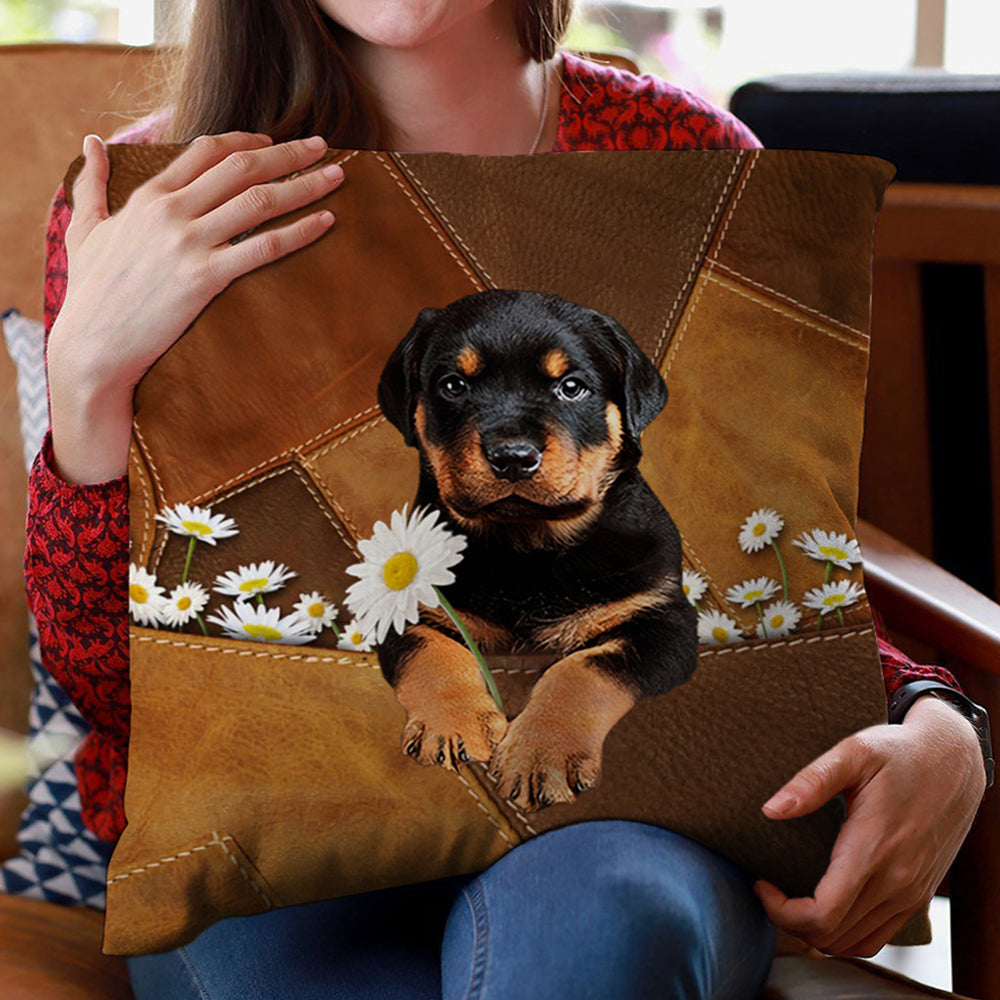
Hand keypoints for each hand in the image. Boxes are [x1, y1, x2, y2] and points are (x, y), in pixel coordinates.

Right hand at [51, 129, 344, 394]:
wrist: (93, 344)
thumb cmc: (91, 292)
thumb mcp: (84, 230)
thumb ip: (91, 184)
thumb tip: (91, 142)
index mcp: (149, 196)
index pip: (207, 150)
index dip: (247, 141)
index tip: (273, 142)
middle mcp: (172, 212)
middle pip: (242, 167)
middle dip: (288, 153)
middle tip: (322, 146)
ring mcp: (190, 243)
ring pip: (260, 201)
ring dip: (304, 184)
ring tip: (337, 176)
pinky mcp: (206, 277)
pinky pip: (264, 247)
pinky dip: (300, 231)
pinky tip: (326, 222)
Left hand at [753, 695, 986, 957]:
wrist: (953, 762)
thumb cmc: (899, 753)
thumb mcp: (853, 752)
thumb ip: (811, 782)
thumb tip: (771, 810)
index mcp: (873, 849)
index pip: (822, 914)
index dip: (781, 911)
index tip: (761, 883)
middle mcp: (896, 881)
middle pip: (832, 936)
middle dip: (789, 921)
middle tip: (769, 888)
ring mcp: (910, 893)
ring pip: (854, 943)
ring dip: (816, 932)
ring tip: (790, 898)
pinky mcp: (918, 895)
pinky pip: (877, 936)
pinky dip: (845, 934)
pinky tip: (825, 906)